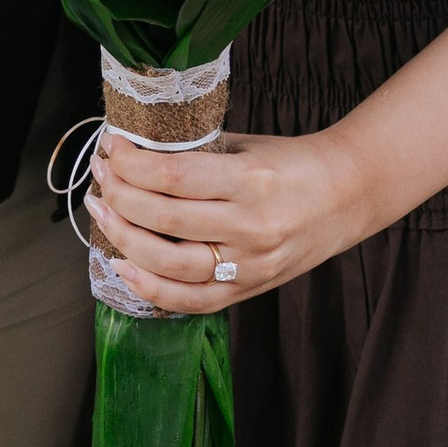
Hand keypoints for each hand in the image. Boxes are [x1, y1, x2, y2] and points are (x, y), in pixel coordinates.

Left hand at [88, 125, 370, 312]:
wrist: (347, 195)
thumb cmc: (292, 163)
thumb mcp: (246, 146)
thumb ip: (196, 156)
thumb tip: (135, 156)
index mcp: (250, 180)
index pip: (173, 175)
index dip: (131, 163)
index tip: (111, 148)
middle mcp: (250, 226)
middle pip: (163, 218)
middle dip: (119, 195)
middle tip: (100, 175)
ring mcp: (250, 264)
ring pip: (169, 264)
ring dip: (123, 239)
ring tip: (102, 213)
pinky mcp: (250, 289)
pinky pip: (191, 300)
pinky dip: (151, 289)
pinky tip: (124, 267)